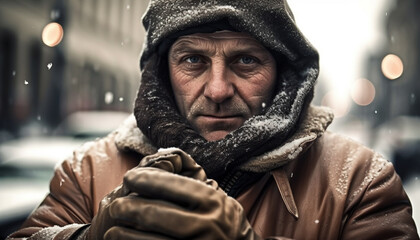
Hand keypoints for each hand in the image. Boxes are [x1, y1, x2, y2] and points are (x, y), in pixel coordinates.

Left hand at [78, 148, 259, 238]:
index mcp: (212, 202)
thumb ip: (196, 186)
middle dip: (129, 209)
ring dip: (125, 235)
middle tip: (116, 206)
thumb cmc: (225, 223)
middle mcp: (205, 224)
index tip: (130, 177)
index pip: (172, 186)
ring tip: (112, 230)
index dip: (146, 180)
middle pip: (155, 214)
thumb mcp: (221, 200)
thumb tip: (162, 161)